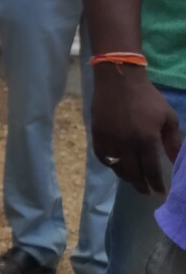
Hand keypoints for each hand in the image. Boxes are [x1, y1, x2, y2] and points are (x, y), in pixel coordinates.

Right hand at [92, 66, 182, 194]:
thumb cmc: (148, 98)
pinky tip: (118, 166)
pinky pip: (103, 157)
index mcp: (146, 139)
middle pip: (133, 174)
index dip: (157, 184)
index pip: (152, 170)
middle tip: (148, 193)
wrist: (118, 81)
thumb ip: (173, 141)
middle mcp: (126, 144)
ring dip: (127, 177)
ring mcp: (109, 141)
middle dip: (142, 186)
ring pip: (117, 168)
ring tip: (134, 181)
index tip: (162, 193)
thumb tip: (175, 160)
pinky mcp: (97, 136)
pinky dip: (111, 165)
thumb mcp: (168, 117)